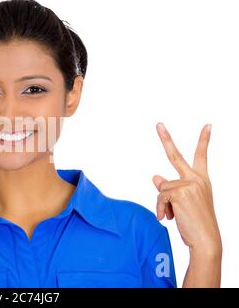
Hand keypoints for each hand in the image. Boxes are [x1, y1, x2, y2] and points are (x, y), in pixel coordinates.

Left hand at [152, 123, 220, 253]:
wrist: (205, 240)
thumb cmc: (195, 223)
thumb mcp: (184, 203)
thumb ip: (170, 188)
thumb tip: (155, 176)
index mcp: (202, 180)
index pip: (202, 156)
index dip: (204, 140)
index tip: (207, 125)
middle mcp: (197, 179)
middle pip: (175, 155)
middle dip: (165, 138)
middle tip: (158, 124)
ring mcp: (189, 184)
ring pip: (161, 187)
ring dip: (163, 204)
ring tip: (174, 216)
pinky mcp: (179, 191)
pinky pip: (159, 196)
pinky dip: (161, 209)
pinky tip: (169, 218)